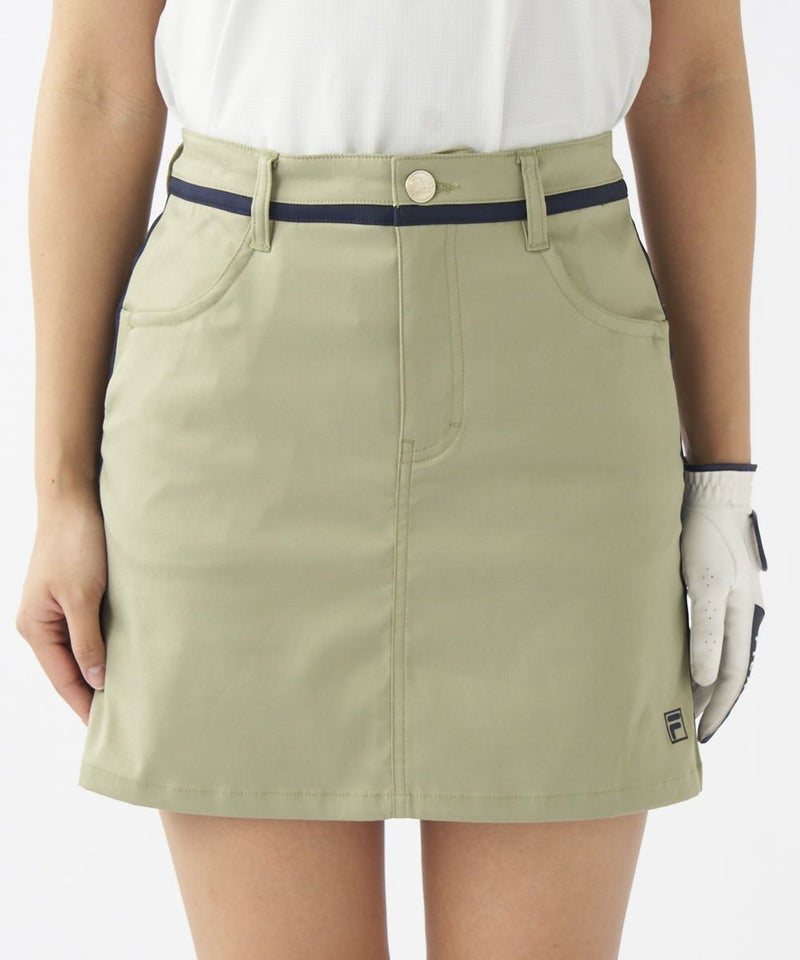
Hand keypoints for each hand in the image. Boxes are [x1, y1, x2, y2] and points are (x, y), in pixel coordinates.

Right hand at [15, 491, 107, 725]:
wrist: (74, 500)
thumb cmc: (74, 543)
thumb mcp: (83, 596)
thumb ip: (88, 639)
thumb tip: (96, 679)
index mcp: (36, 627)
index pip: (64, 679)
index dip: (86, 704)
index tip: (108, 728)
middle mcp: (43, 623)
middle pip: (71, 668)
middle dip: (95, 691)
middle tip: (126, 717)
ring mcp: (58, 609)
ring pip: (82, 650)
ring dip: (103, 668)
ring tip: (131, 694)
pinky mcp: (75, 594)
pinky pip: (90, 630)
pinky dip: (107, 645)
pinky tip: (128, 656)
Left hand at [679, 463, 767, 742]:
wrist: (709, 499)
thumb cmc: (707, 541)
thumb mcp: (705, 588)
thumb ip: (706, 634)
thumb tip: (705, 679)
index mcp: (744, 620)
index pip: (731, 677)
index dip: (717, 707)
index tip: (701, 733)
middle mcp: (742, 617)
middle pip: (727, 671)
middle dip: (710, 700)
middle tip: (689, 726)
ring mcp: (731, 604)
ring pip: (720, 655)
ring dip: (703, 680)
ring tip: (684, 700)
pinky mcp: (715, 591)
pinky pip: (710, 635)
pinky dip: (698, 655)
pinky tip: (682, 660)